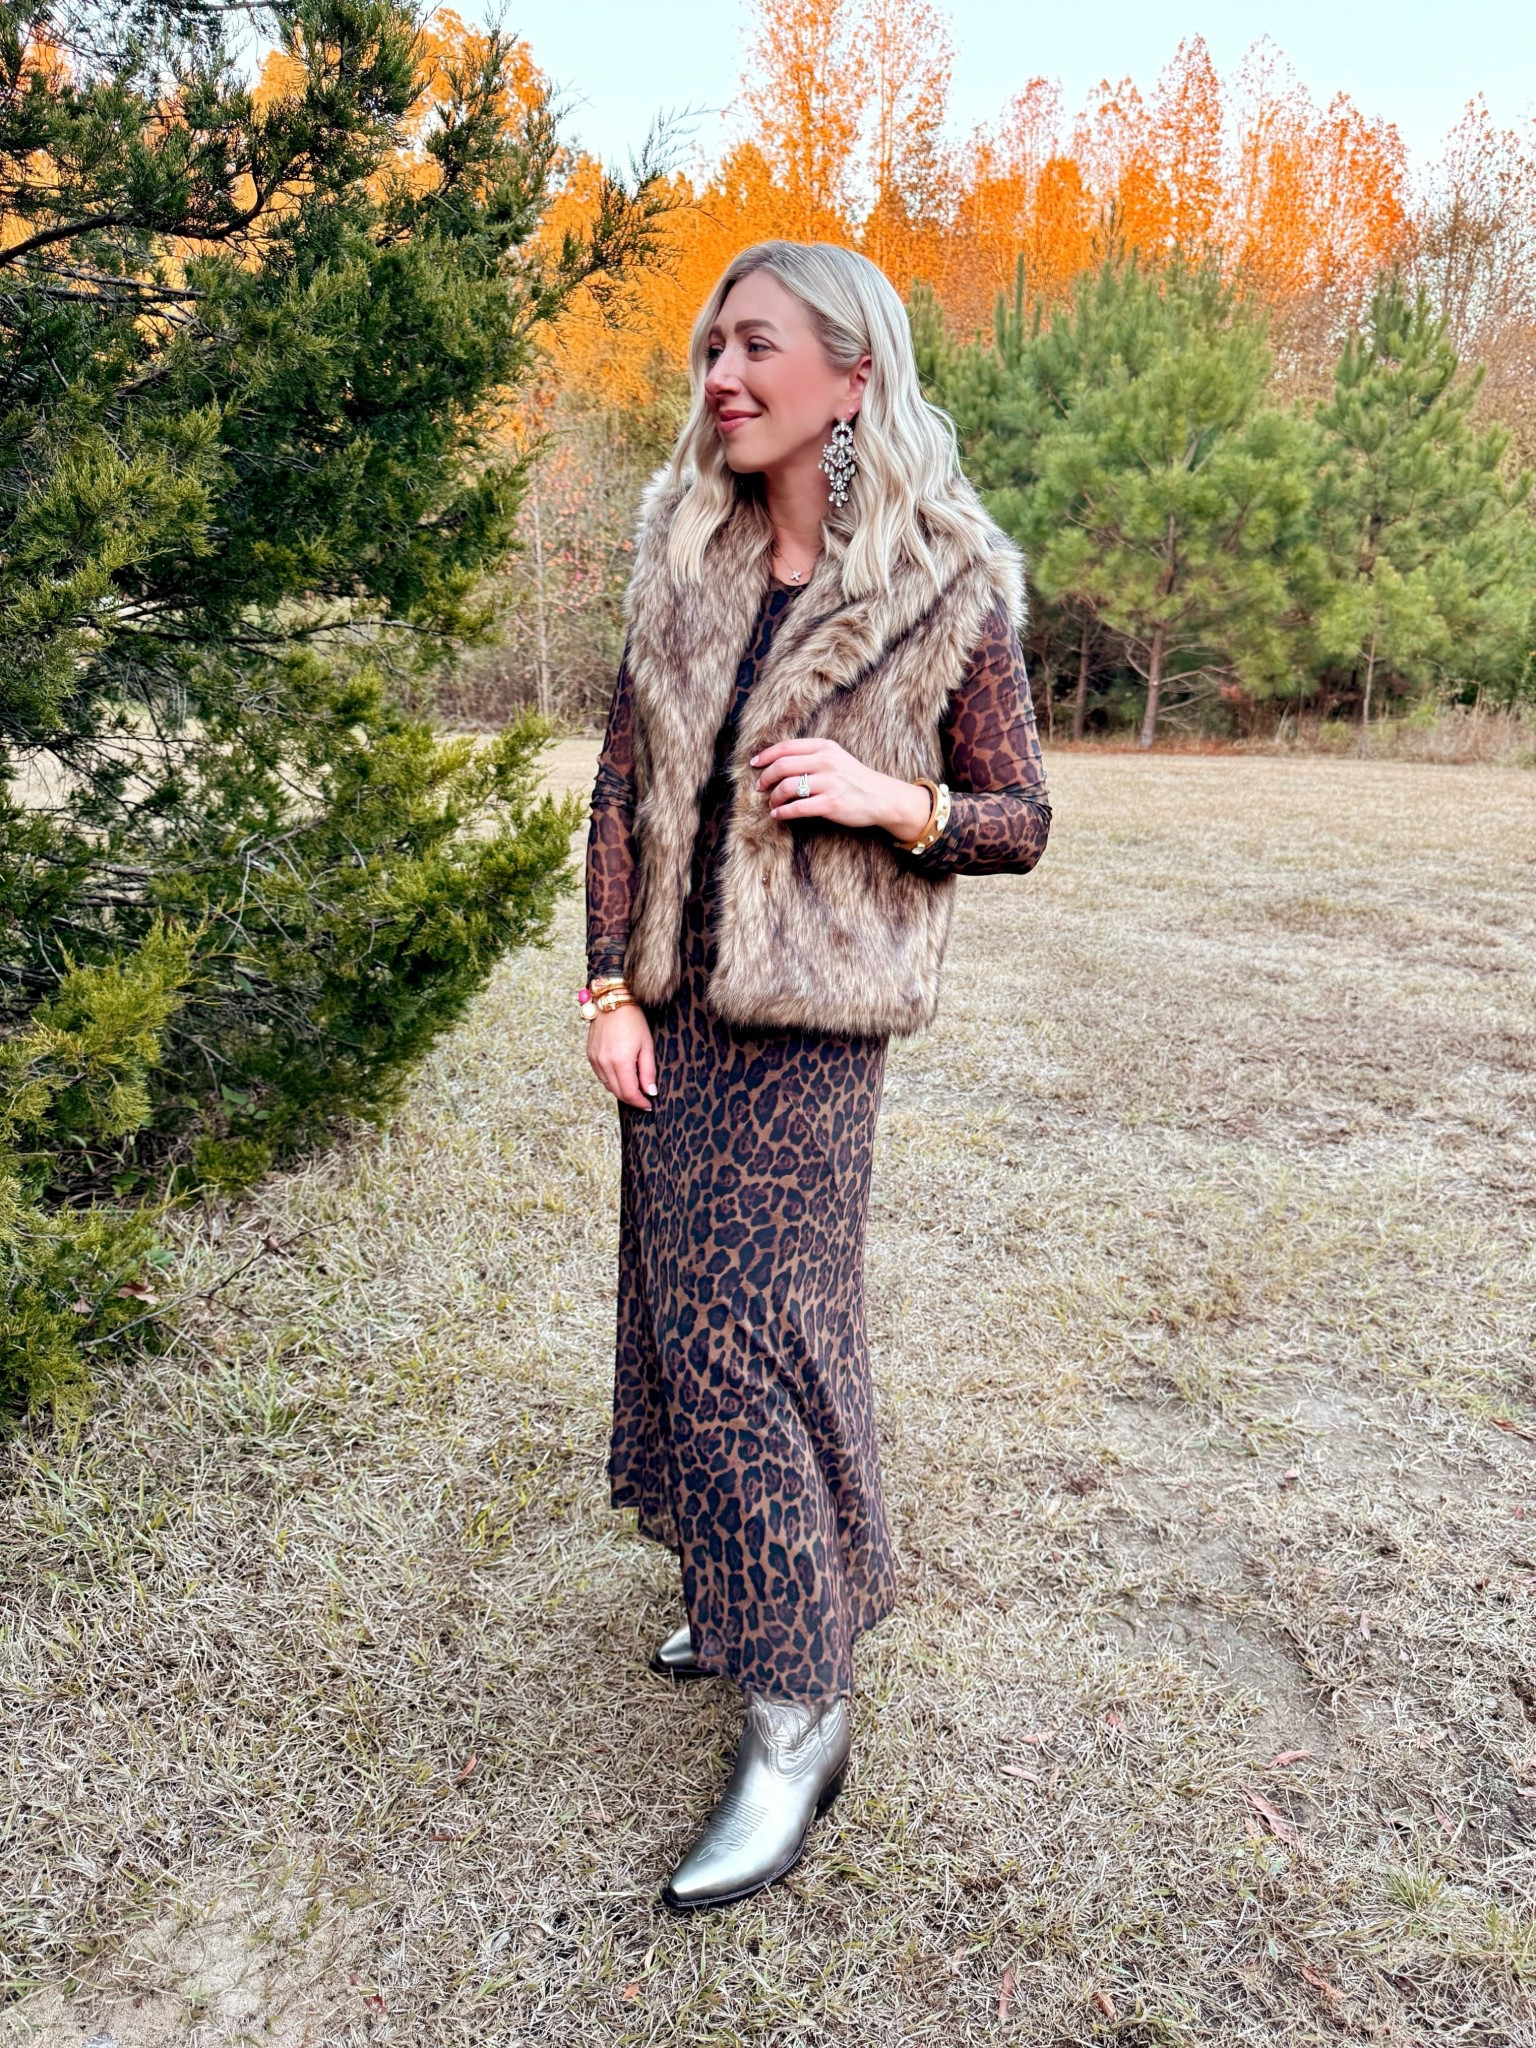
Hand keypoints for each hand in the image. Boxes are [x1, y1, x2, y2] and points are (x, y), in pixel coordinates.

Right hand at [586, 1003, 656, 1110]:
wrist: (612, 1001)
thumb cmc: (633, 1021)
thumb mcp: (646, 1046)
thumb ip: (647, 1071)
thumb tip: (650, 1091)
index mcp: (620, 1062)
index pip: (629, 1093)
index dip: (640, 1102)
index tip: (649, 1105)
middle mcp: (604, 1063)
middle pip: (618, 1092)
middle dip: (631, 1099)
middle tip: (643, 1099)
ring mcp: (595, 1059)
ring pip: (608, 1085)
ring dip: (621, 1090)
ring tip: (633, 1088)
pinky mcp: (590, 1055)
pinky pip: (600, 1075)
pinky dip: (611, 1080)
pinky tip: (621, 1076)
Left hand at [749, 736, 931, 842]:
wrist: (882, 797)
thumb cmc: (855, 779)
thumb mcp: (836, 758)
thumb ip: (812, 756)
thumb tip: (779, 763)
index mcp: (825, 747)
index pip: (787, 747)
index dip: (766, 755)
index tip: (754, 764)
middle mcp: (826, 762)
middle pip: (782, 766)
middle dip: (765, 777)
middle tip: (759, 787)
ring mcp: (828, 783)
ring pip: (787, 787)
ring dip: (773, 797)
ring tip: (771, 804)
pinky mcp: (831, 804)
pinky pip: (797, 808)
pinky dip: (782, 812)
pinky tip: (778, 815)